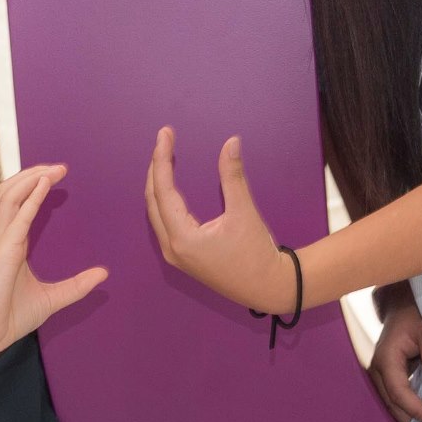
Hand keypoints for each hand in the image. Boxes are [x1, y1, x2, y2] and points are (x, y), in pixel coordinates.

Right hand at [0, 164, 110, 359]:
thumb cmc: (10, 316)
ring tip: (53, 169)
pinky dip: (31, 197)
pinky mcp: (3, 250)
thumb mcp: (53, 298)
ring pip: (10, 195)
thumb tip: (102, 274)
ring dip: (32, 177)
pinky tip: (44, 184)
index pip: (20, 202)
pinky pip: (18, 217)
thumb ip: (76, 286)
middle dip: (34, 173)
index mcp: (12, 243)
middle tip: (60, 166)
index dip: (36, 185)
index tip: (57, 174)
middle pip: (12, 191)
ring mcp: (1, 241)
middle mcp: (4, 236)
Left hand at [143, 127, 296, 312]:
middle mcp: (172, 247)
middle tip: (165, 139)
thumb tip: (231, 142)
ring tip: (165, 156)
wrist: (268, 288)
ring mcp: (175, 255)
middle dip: (156, 167)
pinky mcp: (183, 257)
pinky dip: (165, 200)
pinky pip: (164, 222)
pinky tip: (170, 185)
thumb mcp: (244, 213)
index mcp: (182, 238)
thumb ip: (233, 177)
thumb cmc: (257, 254)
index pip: (162, 191)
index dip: (162, 159)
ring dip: (158, 184)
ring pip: (156, 212)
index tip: (165, 134)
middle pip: (153, 200)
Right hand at [368, 297, 421, 421]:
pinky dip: (407, 409)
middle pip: (392, 403)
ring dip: (408, 417)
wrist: (400, 308)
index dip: (415, 409)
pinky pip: (395, 398)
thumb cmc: (413, 316)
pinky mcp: (385, 377)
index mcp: (387, 359)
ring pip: (391, 404)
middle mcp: (378, 370)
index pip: (399, 392)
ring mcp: (379, 375)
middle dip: (412, 419)